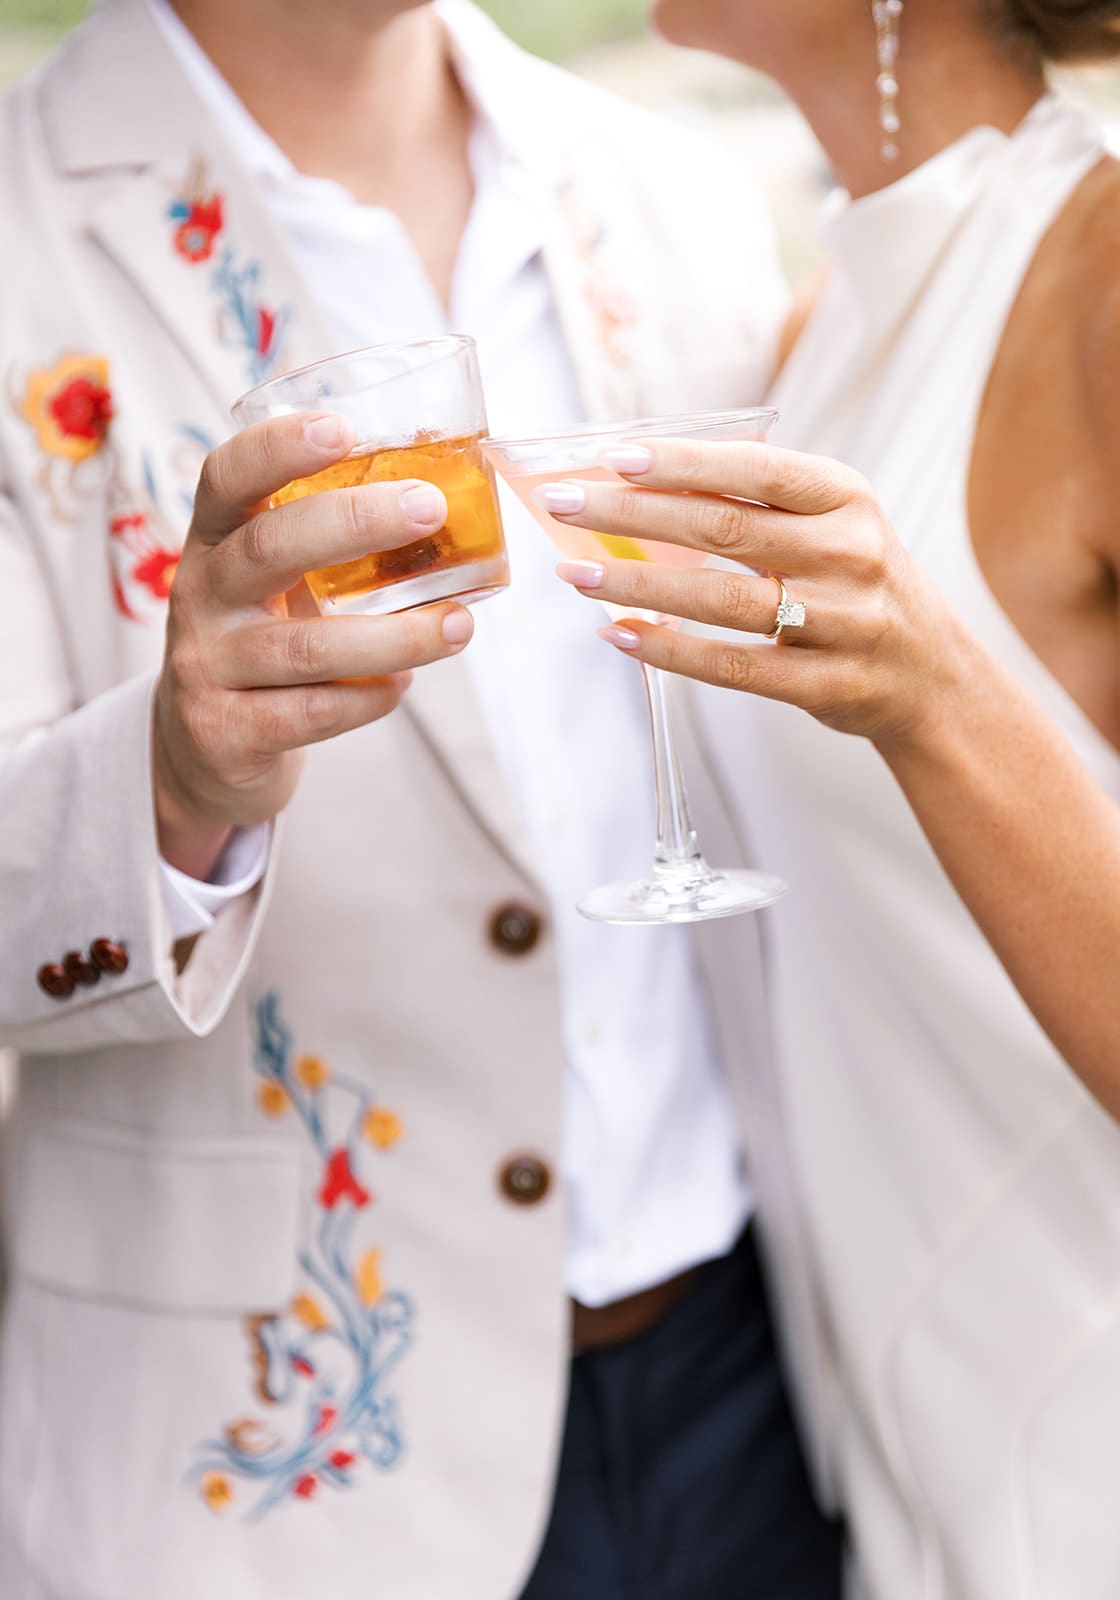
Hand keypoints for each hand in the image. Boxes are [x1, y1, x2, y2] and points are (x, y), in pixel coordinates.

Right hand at [154, 412, 473, 877]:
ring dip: (393, 636)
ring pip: (305, 647)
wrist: (205, 751)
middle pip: (269, 547)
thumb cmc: (267, 644)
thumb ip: (335, 549)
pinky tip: (402, 686)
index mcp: (214, 543)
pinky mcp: (227, 733)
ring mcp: (208, 667)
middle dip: (353, 522)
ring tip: (458, 625)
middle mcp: (201, 596)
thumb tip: (449, 498)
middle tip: (430, 507)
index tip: (341, 428)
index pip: (227, 478)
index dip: (277, 447)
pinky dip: (368, 699)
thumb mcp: (279, 587)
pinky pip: (311, 712)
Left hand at [546, 437, 973, 750]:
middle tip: (564, 504)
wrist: (932, 675)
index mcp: (845, 499)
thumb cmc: (857, 586)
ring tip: (574, 573)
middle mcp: (846, 554)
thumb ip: (756, 505)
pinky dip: (669, 650)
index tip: (613, 458)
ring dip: (637, 584)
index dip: (682, 461)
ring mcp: (839, 622)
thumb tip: (640, 486)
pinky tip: (619, 635)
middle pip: (721, 527)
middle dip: (631, 514)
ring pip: (719, 598)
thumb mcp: (831, 526)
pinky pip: (732, 666)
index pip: (754, 468)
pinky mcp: (825, 683)